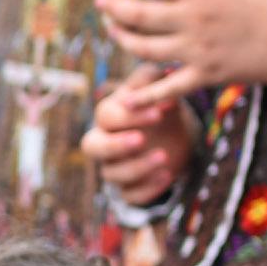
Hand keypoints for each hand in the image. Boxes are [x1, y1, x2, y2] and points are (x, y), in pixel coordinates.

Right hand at [81, 68, 198, 205]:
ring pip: (111, 174)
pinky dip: (147, 189)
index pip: (106, 115)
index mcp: (109, 116)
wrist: (174, 139)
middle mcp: (104, 143)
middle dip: (115, 145)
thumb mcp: (159, 92)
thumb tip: (165, 69)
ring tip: (164, 158)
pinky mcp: (128, 189)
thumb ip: (157, 80)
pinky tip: (168, 176)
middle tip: (140, 140)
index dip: (129, 115)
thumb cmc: (160, 110)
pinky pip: (129, 196)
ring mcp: (114, 168)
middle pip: (92, 146)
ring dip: (137, 167)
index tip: (159, 113)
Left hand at [90, 0, 266, 90]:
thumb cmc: (264, 6)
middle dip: (112, 7)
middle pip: (138, 14)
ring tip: (114, 31)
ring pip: (144, 48)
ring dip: (122, 40)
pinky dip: (144, 95)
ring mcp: (198, 49)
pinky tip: (127, 97)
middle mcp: (195, 19)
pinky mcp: (205, 76)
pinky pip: (167, 88)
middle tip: (101, 3)